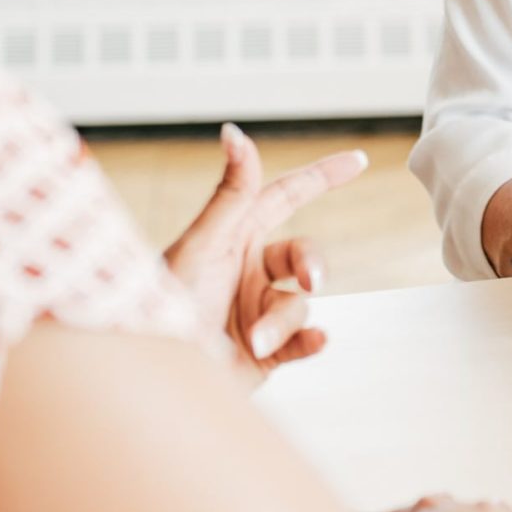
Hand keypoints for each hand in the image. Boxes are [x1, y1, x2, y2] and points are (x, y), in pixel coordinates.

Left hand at [166, 124, 366, 373]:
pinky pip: (302, 342)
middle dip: (312, 265)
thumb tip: (235, 132)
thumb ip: (229, 194)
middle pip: (303, 255)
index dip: (321, 177)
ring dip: (281, 322)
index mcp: (232, 238)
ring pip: (299, 304)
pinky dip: (310, 342)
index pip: (284, 197)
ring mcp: (256, 312)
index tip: (359, 160)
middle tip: (310, 281)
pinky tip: (316, 341)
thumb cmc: (164, 309)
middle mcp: (247, 272)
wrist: (153, 378)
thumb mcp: (201, 246)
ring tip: (253, 340)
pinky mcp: (263, 353)